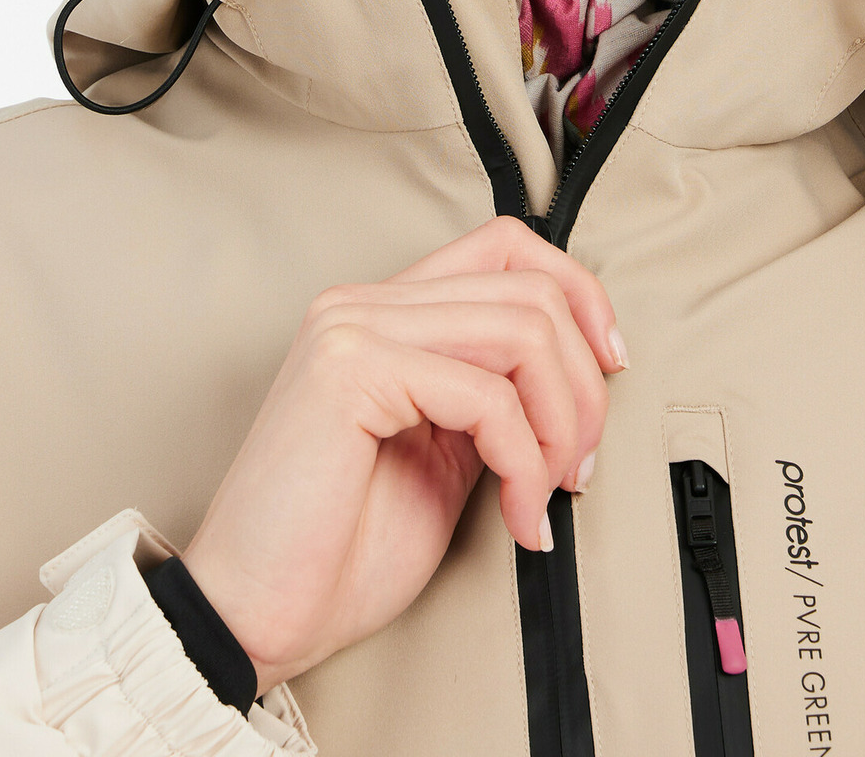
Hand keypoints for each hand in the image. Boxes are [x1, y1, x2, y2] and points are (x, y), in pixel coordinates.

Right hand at [181, 216, 625, 691]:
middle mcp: (365, 302)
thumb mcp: (444, 456)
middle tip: (578, 468)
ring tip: (548, 495)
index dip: (579, 294)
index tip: (611, 368)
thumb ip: (493, 399)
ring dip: (562, 424)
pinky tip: (520, 516)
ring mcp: (353, 328)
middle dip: (583, 385)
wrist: (253, 618)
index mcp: (385, 311)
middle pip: (531, 288)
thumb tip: (580, 376)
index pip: (507, 245)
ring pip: (523, 328)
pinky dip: (525, 461)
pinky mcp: (349, 370)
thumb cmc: (338, 552)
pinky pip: (486, 395)